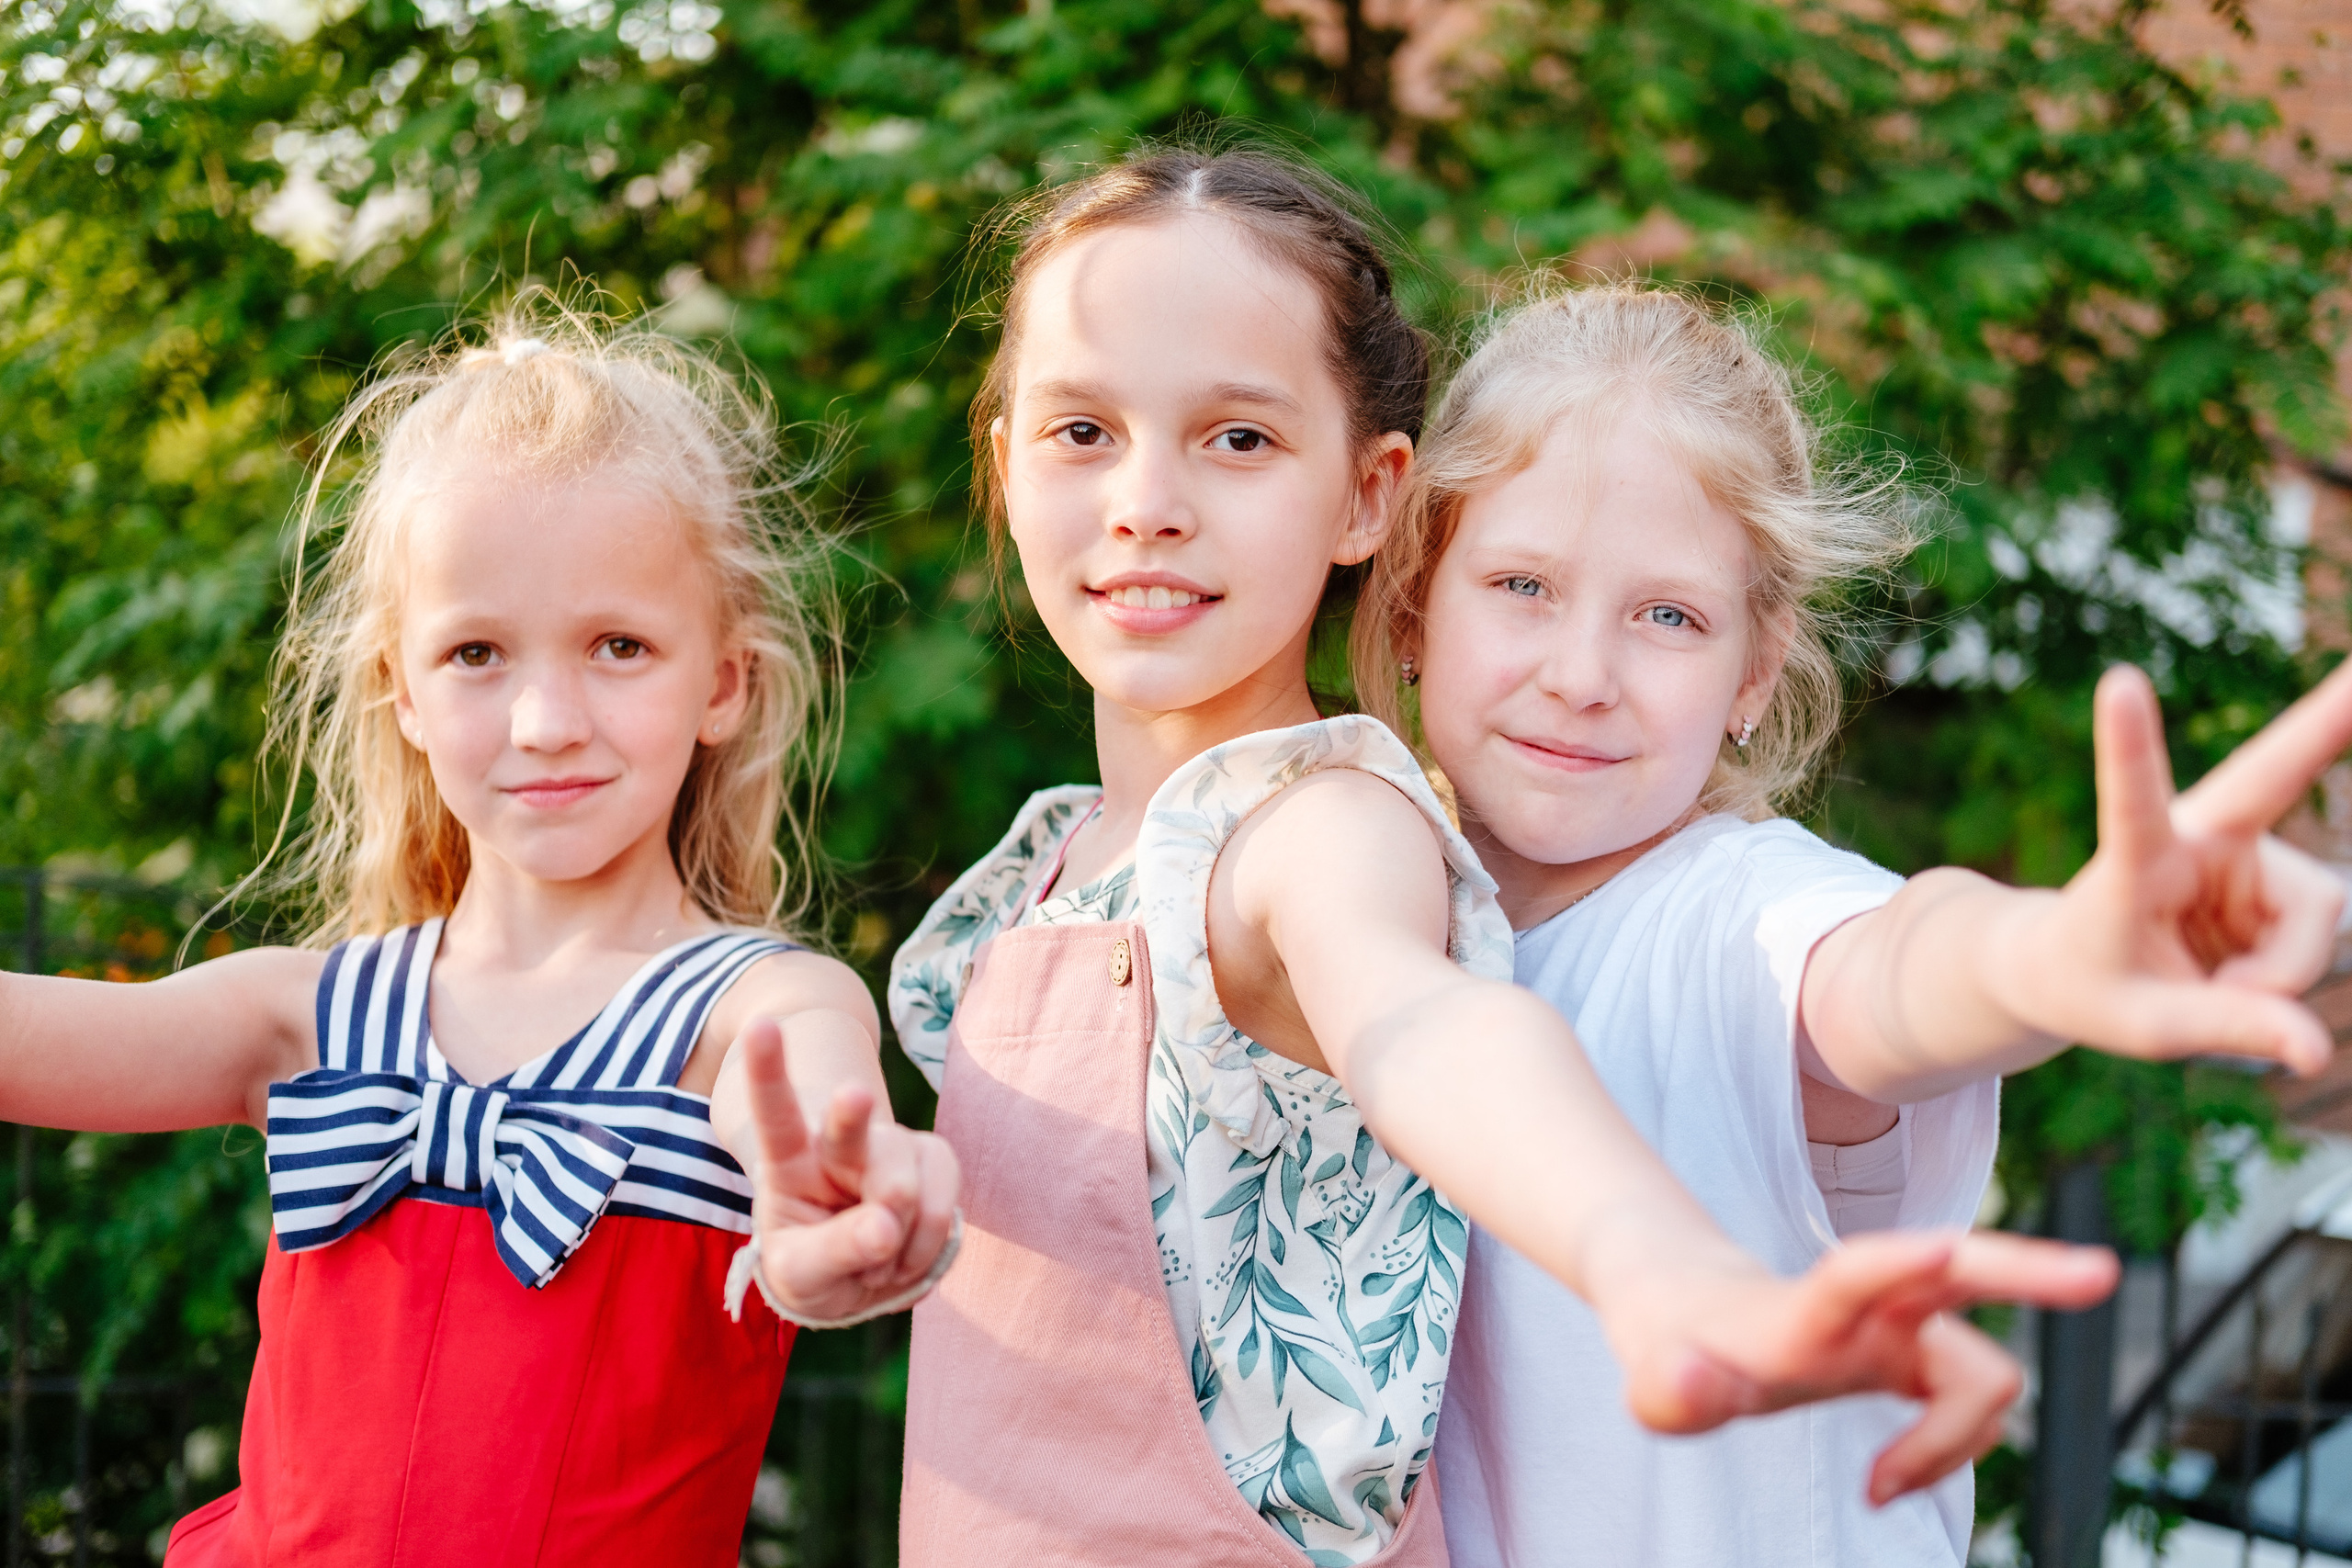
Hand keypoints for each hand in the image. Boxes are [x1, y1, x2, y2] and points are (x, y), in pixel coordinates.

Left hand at [736, 1018, 959, 1322]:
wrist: (859, 1274)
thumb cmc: (813, 1266)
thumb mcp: (801, 1275)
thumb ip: (834, 1252)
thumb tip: (887, 1227)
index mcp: (789, 1162)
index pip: (774, 1112)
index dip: (768, 1069)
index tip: (760, 1025)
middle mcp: (839, 1145)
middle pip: (848, 1124)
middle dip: (851, 1111)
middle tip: (852, 1095)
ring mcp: (892, 1148)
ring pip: (902, 1181)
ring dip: (896, 1241)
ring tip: (878, 1265)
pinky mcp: (934, 1161)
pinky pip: (943, 1202)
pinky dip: (928, 1244)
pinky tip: (907, 1257)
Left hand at [1606, 1229, 2118, 1502]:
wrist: (1684, 1317)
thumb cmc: (1675, 1346)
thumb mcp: (1659, 1380)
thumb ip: (1672, 1388)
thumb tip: (1696, 1382)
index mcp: (1809, 1303)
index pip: (1861, 1270)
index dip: (1902, 1259)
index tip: (1944, 1247)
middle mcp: (1870, 1305)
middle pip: (1966, 1271)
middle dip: (2030, 1268)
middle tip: (2101, 1272)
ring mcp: (1900, 1328)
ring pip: (1986, 1370)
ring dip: (1958, 1441)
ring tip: (1877, 1488)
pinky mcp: (1913, 1362)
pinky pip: (1971, 1409)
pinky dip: (1949, 1451)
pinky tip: (1887, 1481)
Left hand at [1996, 661, 2351, 1074]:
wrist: (2077, 969)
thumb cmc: (2091, 986)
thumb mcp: (2145, 1026)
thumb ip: (2226, 1030)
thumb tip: (2316, 1050)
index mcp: (2134, 858)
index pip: (2132, 800)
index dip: (2129, 746)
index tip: (2118, 682)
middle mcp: (2197, 837)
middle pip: (2270, 774)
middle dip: (2327, 720)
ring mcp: (2249, 852)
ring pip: (2316, 920)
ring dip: (2279, 975)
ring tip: (2217, 990)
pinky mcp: (2284, 878)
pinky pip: (2317, 939)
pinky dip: (2285, 976)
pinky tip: (2238, 976)